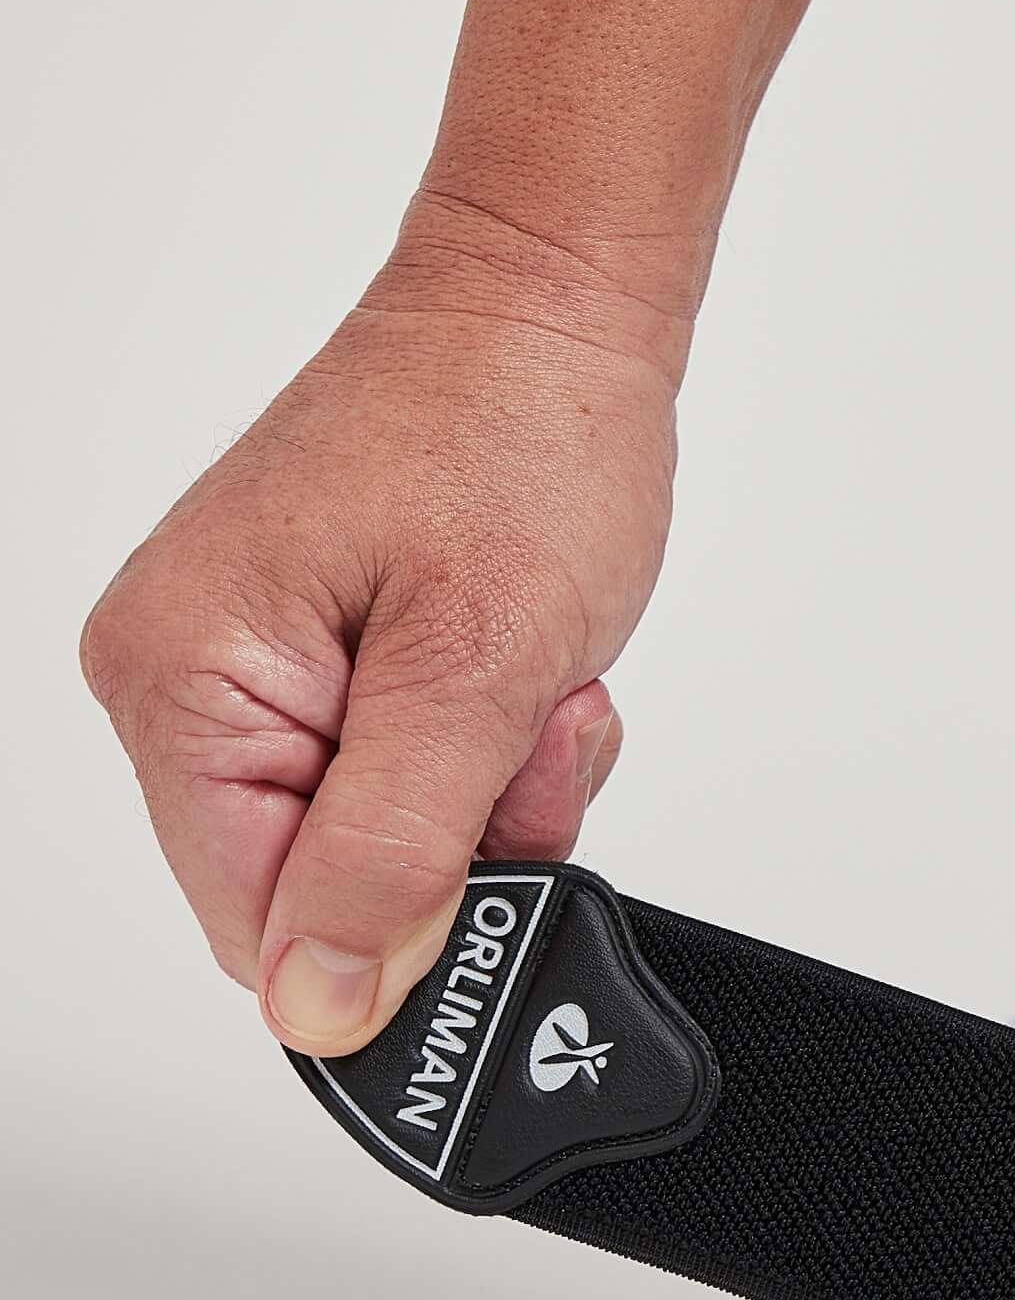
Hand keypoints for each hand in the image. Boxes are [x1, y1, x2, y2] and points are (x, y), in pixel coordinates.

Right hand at [82, 232, 678, 1055]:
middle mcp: (179, 676)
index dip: (396, 922)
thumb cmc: (517, 427)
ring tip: (533, 676)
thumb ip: (396, 849)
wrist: (552, 298)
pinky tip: (518, 665)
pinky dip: (481, 744)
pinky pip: (397, 773)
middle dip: (458, 836)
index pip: (257, 926)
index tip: (497, 832)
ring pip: (377, 838)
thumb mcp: (478, 667)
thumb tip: (320, 1001)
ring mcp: (243, 664)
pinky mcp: (311, 654)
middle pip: (319, 886)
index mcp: (177, 680)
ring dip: (487, 788)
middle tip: (532, 726)